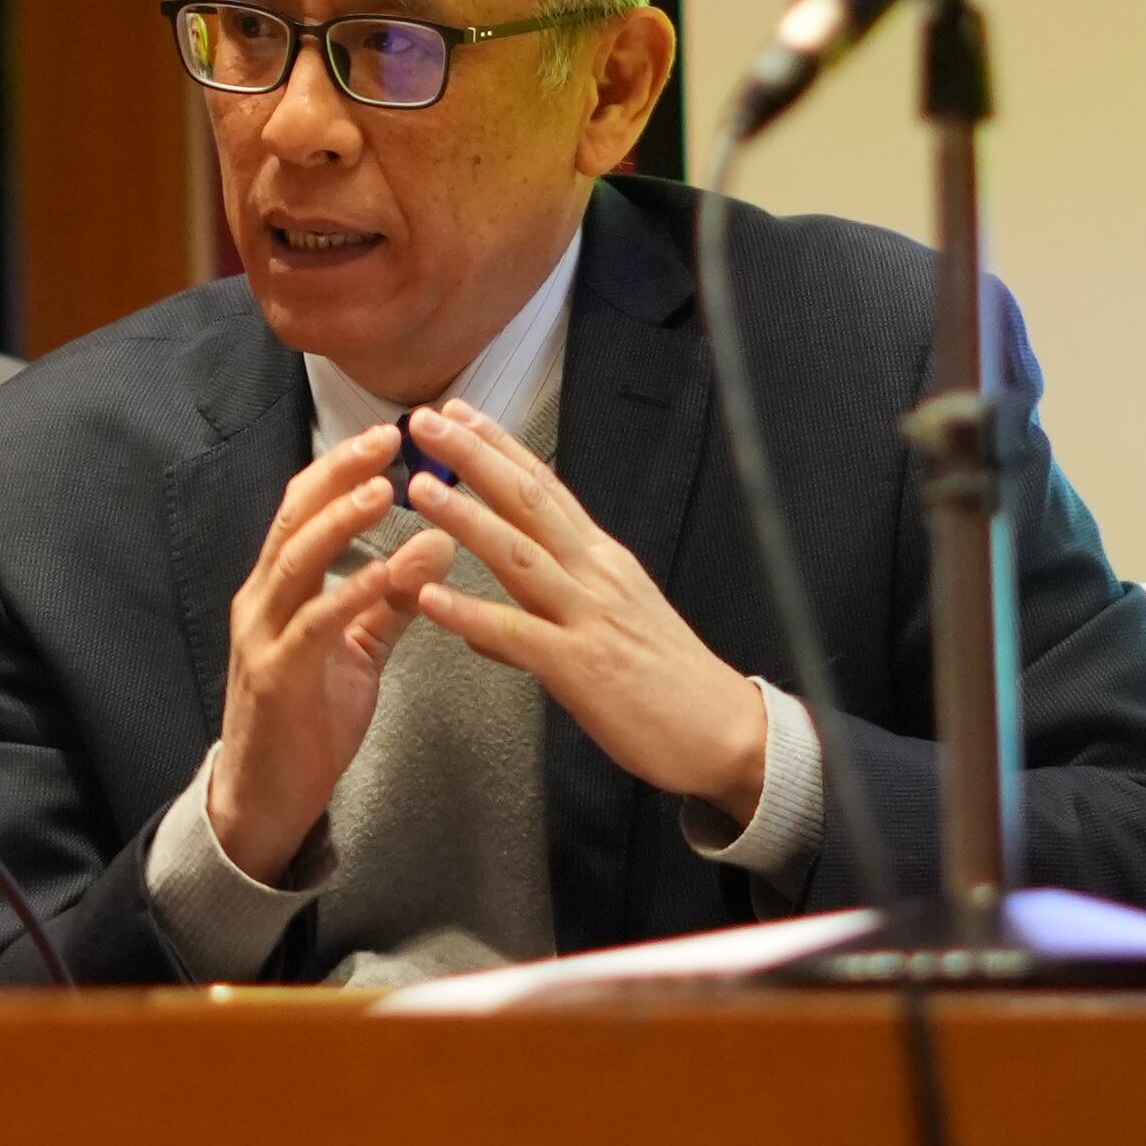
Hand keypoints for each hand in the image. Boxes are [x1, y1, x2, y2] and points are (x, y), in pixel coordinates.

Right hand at [204, 425, 456, 877]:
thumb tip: (436, 542)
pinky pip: (313, 625)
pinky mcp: (277, 677)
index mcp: (278, 588)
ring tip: (383, 490)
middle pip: (295, 519)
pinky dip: (350, 593)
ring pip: (296, 561)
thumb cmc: (307, 721)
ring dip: (339, 522)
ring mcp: (263, 636)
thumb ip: (391, 598)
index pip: (303, 509)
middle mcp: (261, 600)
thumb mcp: (356, 649)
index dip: (341, 468)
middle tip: (387, 439)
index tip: (386, 434)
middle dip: (339, 474)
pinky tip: (385, 572)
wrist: (264, 799)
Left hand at [397, 403, 769, 825]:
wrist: (725, 732)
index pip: (545, 487)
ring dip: (465, 519)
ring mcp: (588, 617)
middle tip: (427, 422)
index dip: (499, 447)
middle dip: (474, 457)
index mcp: (603, 559)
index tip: (460, 413)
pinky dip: (470, 615)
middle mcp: (596, 574)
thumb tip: (488, 626)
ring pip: (518, 555)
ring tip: (420, 488)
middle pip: (529, 501)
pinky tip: (430, 599)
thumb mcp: (610, 627)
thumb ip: (545, 615)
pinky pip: (516, 635)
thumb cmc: (669, 682)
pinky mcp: (580, 667)